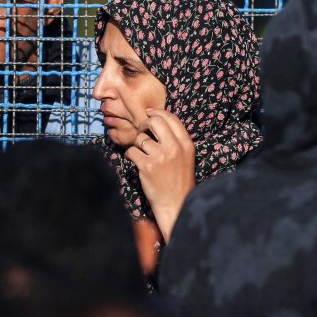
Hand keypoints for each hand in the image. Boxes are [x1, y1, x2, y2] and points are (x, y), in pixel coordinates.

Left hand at [126, 108, 195, 242]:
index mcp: (186, 144)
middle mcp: (175, 148)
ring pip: (140, 138)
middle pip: (155, 121)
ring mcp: (161, 157)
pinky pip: (132, 151)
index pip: (171, 118)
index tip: (149, 114)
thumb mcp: (185, 157)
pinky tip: (135, 161)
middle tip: (142, 132)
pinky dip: (130, 155)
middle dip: (144, 124)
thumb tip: (156, 119)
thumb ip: (175, 139)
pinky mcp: (147, 166)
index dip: (157, 113)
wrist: (175, 203)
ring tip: (142, 155)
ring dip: (137, 144)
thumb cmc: (178, 180)